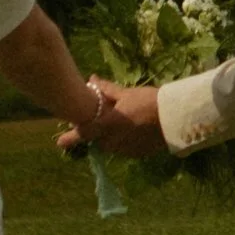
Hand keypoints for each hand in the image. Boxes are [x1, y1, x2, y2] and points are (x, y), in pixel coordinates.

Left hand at [56, 81, 170, 163]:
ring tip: (123, 123)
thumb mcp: (126, 93)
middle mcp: (112, 142)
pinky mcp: (136, 155)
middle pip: (98, 139)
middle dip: (98, 132)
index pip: (83, 134)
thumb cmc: (148, 101)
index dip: (70, 138)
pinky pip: (124, 149)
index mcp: (107, 126)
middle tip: (105, 120)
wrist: (174, 118)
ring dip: (111, 137)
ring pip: (111, 145)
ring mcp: (124, 151)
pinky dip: (125, 141)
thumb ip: (106, 90)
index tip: (59, 142)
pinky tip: (134, 130)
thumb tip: (92, 79)